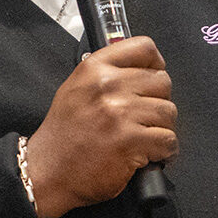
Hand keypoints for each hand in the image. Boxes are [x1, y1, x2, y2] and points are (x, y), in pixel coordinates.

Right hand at [25, 36, 176, 217]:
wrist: (49, 170)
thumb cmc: (63, 135)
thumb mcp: (76, 88)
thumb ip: (106, 73)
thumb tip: (140, 68)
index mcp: (95, 68)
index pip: (143, 48)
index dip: (156, 63)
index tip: (155, 76)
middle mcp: (108, 85)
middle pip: (162, 81)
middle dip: (159, 101)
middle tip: (148, 117)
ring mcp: (119, 112)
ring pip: (168, 112)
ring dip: (163, 128)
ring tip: (147, 138)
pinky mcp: (130, 140)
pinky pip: (168, 140)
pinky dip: (166, 151)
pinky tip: (152, 154)